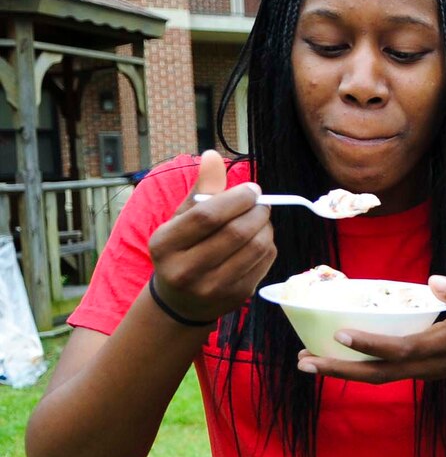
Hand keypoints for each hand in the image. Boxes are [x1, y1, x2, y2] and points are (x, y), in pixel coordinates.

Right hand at [147, 150, 275, 322]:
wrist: (180, 300)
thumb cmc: (182, 249)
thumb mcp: (181, 219)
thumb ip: (201, 189)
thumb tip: (212, 155)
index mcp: (165, 245)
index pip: (207, 216)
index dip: (236, 198)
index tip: (251, 189)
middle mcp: (185, 271)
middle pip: (236, 233)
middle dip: (256, 211)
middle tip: (261, 203)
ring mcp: (213, 288)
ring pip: (256, 248)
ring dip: (266, 227)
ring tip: (260, 218)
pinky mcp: (237, 297)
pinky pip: (265, 262)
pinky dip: (269, 245)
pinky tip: (259, 239)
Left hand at [297, 275, 445, 401]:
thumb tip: (435, 280)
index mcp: (439, 348)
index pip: (398, 349)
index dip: (368, 344)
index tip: (339, 333)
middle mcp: (424, 365)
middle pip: (376, 374)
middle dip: (339, 370)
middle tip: (303, 361)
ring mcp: (419, 371)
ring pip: (375, 376)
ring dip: (341, 371)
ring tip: (306, 360)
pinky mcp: (416, 369)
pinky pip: (381, 372)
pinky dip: (355, 366)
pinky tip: (335, 354)